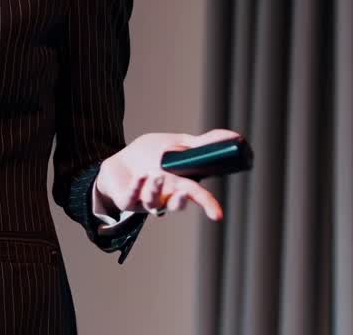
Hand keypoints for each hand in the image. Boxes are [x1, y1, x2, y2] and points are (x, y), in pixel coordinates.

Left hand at [95, 129, 240, 221]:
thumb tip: (234, 136)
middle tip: (184, 192)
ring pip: (153, 202)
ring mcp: (145, 200)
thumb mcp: (177, 145)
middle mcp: (164, 196)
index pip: (197, 196)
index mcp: (179, 185)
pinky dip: (136, 187)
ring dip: (155, 190)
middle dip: (180, 202)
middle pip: (176, 205)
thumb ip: (202, 144)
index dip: (208, 206)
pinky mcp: (126, 199)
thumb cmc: (149, 155)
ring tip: (156, 175)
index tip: (217, 215)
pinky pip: (131, 198)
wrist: (118, 161)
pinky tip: (140, 176)